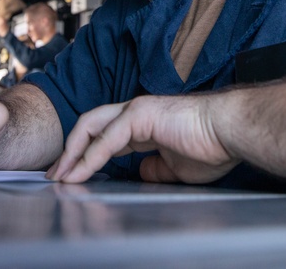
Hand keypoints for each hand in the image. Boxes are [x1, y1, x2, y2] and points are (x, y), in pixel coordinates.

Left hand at [46, 95, 239, 183]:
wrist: (230, 131)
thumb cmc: (212, 146)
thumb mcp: (175, 167)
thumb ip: (154, 167)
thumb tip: (141, 172)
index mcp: (144, 122)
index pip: (103, 135)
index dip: (84, 154)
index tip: (71, 175)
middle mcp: (135, 111)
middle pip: (89, 125)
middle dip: (69, 150)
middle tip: (55, 175)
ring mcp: (136, 109)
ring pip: (91, 127)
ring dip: (73, 153)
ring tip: (61, 176)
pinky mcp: (140, 114)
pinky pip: (107, 138)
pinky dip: (90, 156)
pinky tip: (80, 172)